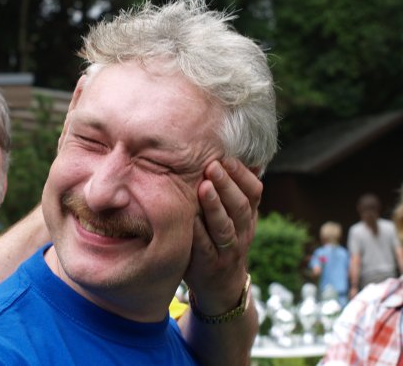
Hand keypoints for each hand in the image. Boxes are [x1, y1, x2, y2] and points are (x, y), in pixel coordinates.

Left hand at [183, 158, 261, 314]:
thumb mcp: (234, 217)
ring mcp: (226, 252)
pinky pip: (204, 248)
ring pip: (225, 228)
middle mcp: (241, 233)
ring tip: (203, 187)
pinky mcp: (208, 266)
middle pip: (240, 207)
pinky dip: (198, 233)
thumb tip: (239, 156)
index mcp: (248, 217)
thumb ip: (234, 191)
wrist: (220, 287)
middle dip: (227, 184)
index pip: (254, 193)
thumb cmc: (221, 241)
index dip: (242, 175)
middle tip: (213, 165)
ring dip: (215, 206)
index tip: (226, 157)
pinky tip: (189, 217)